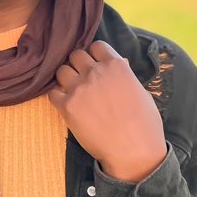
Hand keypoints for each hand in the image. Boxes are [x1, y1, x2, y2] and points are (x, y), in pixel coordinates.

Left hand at [48, 41, 166, 182]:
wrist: (133, 151)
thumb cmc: (144, 124)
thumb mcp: (140, 91)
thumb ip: (124, 75)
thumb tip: (117, 64)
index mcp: (116, 66)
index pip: (96, 46)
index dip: (95, 55)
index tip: (96, 65)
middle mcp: (95, 72)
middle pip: (76, 55)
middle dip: (79, 65)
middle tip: (84, 78)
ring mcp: (79, 88)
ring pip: (61, 71)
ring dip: (67, 79)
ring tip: (74, 91)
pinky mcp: (67, 107)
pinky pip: (53, 93)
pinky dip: (58, 97)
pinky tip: (67, 105)